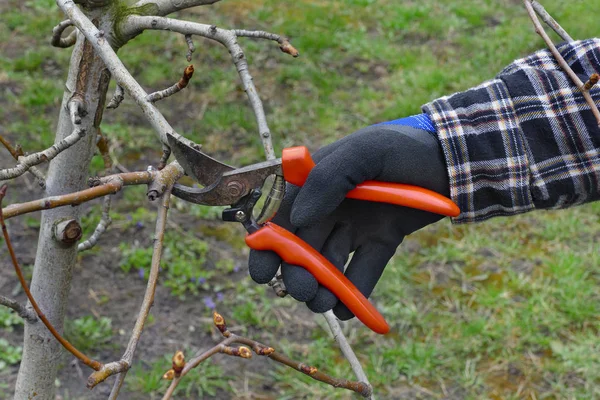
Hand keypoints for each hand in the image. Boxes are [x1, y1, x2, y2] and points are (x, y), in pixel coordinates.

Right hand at [248, 124, 449, 319]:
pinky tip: (347, 309)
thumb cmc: (405, 147)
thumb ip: (329, 179)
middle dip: (297, 273)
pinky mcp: (382, 241)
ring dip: (322, 287)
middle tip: (304, 291)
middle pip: (302, 247)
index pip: (281, 215)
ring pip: (328, 263)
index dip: (267, 246)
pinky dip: (354, 293)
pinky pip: (362, 271)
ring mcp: (356, 225)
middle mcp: (331, 206)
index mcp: (317, 182)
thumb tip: (299, 220)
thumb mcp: (364, 152)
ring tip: (323, 303)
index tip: (263, 273)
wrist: (455, 159)